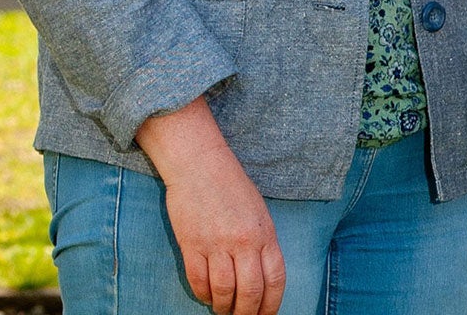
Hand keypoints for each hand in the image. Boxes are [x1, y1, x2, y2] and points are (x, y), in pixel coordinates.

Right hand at [136, 102, 284, 314]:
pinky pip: (198, 281)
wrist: (201, 166)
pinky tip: (207, 297)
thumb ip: (262, 244)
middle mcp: (244, 242)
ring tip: (223, 310)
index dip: (272, 305)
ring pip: (223, 292)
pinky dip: (203, 295)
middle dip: (247, 314)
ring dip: (224, 308)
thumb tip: (261, 278)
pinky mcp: (191, 245)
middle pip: (250, 293)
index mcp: (265, 233)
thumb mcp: (259, 213)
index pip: (275, 279)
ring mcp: (216, 245)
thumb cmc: (232, 187)